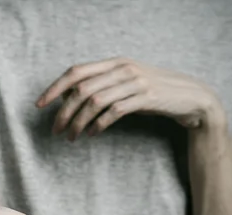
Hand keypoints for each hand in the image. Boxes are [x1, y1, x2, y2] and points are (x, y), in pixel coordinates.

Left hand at [36, 57, 226, 140]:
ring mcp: (135, 81)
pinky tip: (92, 134)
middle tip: (56, 129)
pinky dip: (99, 124)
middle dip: (64, 111)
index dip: (55, 88)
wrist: (191, 97)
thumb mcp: (127, 84)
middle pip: (81, 89)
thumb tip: (71, 98)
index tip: (40, 105)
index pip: (76, 72)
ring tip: (72, 137)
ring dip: (79, 122)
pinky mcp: (146, 97)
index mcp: (114, 62)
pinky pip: (115, 111)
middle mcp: (122, 68)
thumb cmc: (154, 92)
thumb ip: (102, 86)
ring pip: (95, 101)